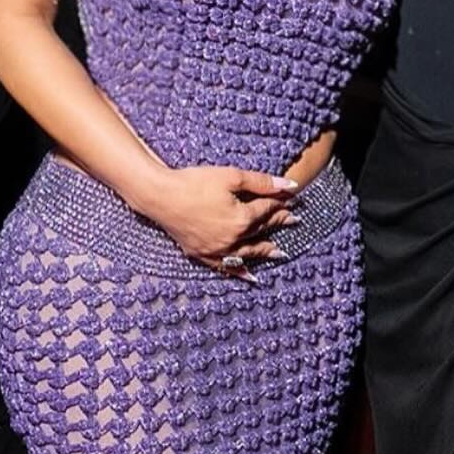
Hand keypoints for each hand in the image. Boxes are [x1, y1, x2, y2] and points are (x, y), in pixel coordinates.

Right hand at [144, 164, 300, 273]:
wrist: (160, 196)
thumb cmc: (194, 182)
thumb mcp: (231, 176)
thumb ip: (262, 183)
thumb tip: (290, 186)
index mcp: (242, 219)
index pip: (267, 211)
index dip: (280, 204)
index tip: (293, 202)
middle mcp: (233, 239)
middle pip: (261, 230)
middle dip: (277, 224)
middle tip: (293, 222)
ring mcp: (217, 250)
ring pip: (248, 253)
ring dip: (265, 252)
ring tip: (280, 253)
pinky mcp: (201, 254)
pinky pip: (226, 267)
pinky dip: (240, 272)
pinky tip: (251, 277)